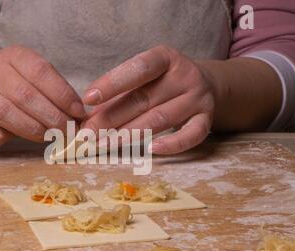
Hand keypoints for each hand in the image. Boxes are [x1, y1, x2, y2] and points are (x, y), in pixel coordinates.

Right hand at [0, 46, 85, 146]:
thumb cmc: (15, 86)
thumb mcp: (34, 79)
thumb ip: (54, 93)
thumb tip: (80, 115)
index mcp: (14, 56)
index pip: (41, 72)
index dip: (63, 94)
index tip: (78, 113)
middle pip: (25, 95)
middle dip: (51, 117)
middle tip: (67, 131)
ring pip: (4, 112)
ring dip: (31, 129)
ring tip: (49, 137)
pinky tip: (12, 139)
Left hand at [82, 45, 214, 153]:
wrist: (206, 84)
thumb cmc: (163, 83)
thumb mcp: (145, 79)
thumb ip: (120, 94)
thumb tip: (88, 118)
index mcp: (165, 58)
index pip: (138, 69)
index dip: (112, 84)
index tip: (87, 99)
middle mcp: (185, 75)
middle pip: (143, 99)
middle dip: (111, 118)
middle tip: (88, 133)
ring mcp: (198, 98)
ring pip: (160, 119)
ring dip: (129, 134)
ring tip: (104, 145)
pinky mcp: (207, 119)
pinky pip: (191, 135)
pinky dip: (172, 144)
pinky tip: (150, 149)